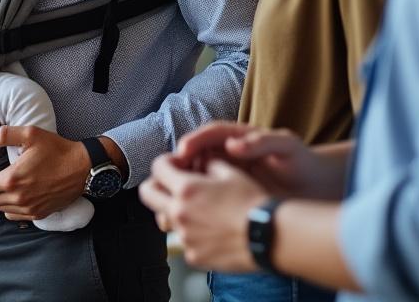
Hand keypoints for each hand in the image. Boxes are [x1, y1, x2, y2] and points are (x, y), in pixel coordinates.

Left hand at [0, 125, 86, 220]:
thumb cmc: (57, 150)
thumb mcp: (31, 134)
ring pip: (1, 210)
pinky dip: (7, 209)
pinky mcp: (40, 214)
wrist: (83, 168)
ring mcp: (30, 209)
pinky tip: (9, 201)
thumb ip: (6, 134)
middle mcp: (19, 198)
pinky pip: (15, 216)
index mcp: (13, 180)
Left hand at [140, 155, 265, 270]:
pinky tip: (212, 230)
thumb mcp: (231, 173)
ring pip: (166, 219)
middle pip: (148, 194)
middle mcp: (179, 213)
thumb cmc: (254, 202)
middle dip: (156, 184)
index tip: (176, 164)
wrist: (271, 235)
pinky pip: (185, 241)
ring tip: (198, 209)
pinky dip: (193, 233)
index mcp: (186, 189)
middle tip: (171, 184)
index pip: (158, 167)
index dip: (166, 162)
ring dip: (176, 210)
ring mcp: (185, 237)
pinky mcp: (194, 256)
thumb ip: (208, 165)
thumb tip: (201, 164)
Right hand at [174, 122, 332, 199]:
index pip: (209, 135)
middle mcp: (227, 154)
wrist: (315, 188)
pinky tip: (189, 214)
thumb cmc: (302, 163)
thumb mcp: (286, 146)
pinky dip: (192, 204)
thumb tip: (234, 144)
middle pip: (193, 154)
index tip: (183, 151)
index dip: (194, 141)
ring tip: (175, 195)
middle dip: (178, 164)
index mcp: (238, 138)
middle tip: (170, 175)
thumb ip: (262, 142)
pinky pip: (202, 197)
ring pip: (192, 176)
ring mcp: (225, 174)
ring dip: (180, 185)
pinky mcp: (226, 195)